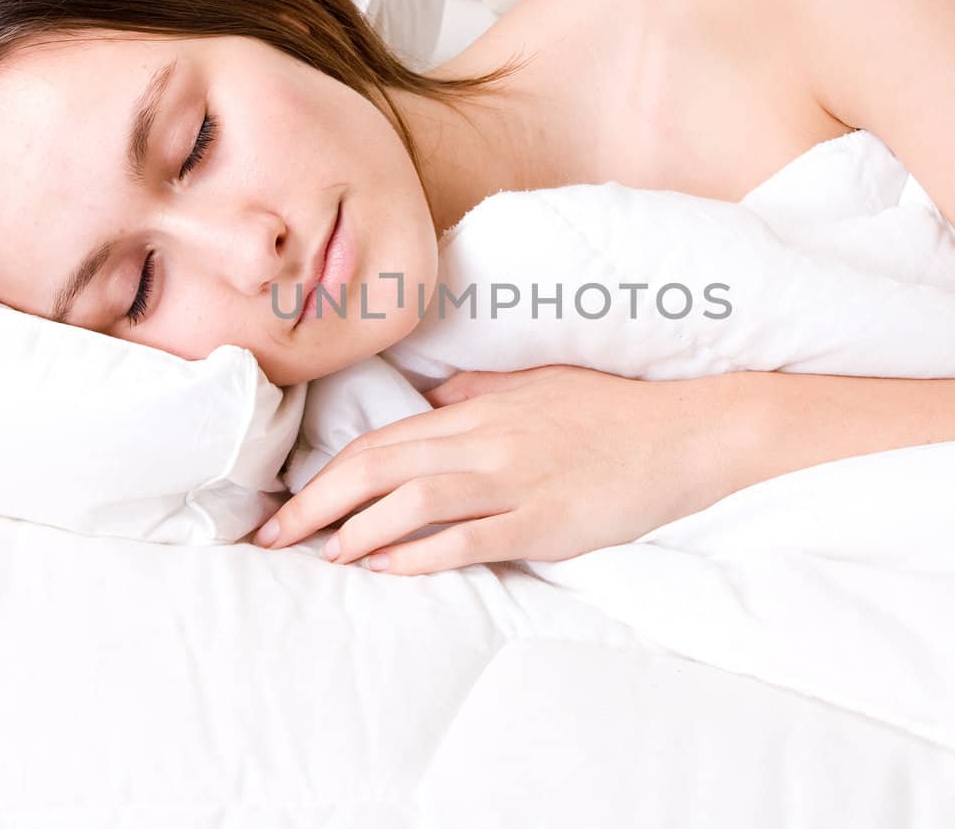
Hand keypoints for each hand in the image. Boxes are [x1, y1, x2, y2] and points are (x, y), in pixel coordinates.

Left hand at [252, 364, 731, 575]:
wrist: (684, 434)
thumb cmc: (610, 411)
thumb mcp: (536, 384)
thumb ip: (475, 392)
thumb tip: (426, 399)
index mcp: (478, 410)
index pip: (382, 440)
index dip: (324, 472)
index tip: (283, 503)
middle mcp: (486, 441)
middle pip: (380, 466)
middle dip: (316, 502)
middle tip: (271, 538)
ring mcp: (514, 481)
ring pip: (414, 500)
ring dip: (357, 529)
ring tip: (322, 556)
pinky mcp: (544, 521)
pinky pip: (469, 538)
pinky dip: (420, 555)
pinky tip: (387, 569)